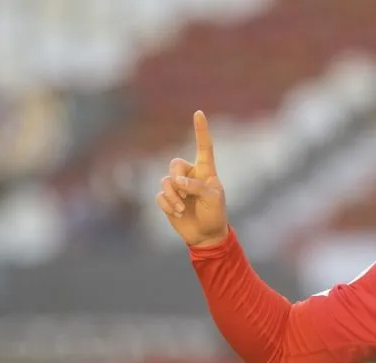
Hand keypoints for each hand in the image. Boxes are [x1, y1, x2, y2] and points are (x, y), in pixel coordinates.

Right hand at [156, 110, 228, 246]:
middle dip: (177, 179)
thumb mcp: (213, 199)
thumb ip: (197, 187)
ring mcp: (178, 187)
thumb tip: (177, 181)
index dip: (201, 130)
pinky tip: (177, 213)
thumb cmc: (215, 215)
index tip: (199, 112)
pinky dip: (168, 204)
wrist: (206, 235)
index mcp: (206, 171)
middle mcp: (190, 175)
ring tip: (183, 208)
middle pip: (175, 164)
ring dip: (174, 196)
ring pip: (166, 181)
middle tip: (186, 195)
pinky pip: (160, 195)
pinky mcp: (168, 198)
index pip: (204, 147)